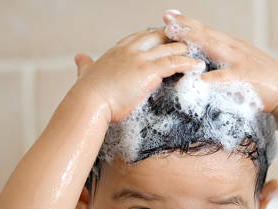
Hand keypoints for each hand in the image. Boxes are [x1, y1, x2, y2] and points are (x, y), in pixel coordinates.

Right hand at [73, 28, 203, 122]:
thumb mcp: (85, 74)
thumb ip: (85, 64)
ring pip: (168, 47)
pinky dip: (188, 62)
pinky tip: (198, 65)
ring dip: (184, 48)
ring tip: (197, 52)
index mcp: (116, 51)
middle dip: (172, 38)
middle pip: (156, 36)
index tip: (162, 38)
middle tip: (187, 42)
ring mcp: (140, 59)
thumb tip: (79, 57)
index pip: (138, 37)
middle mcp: (129, 51)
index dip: (152, 37)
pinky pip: (174, 63)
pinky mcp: (148, 71)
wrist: (88, 103)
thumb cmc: (86, 94)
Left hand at [162, 11, 277, 116]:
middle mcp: (234, 49)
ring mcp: (239, 62)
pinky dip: (211, 78)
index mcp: (232, 46)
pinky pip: (225, 79)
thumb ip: (223, 61)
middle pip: (206, 33)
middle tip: (166, 18)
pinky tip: (197, 80)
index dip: (187, 23)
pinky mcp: (245, 79)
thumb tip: (202, 65)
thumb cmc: (263, 80)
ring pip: (213, 47)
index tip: (169, 16)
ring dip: (194, 39)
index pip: (206, 31)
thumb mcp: (241, 65)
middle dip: (185, 26)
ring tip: (175, 35)